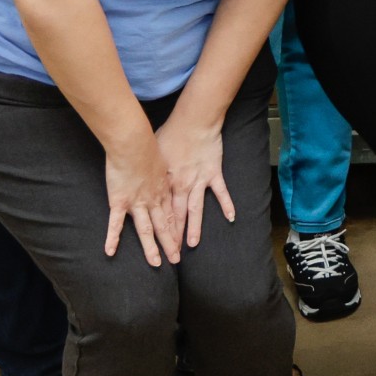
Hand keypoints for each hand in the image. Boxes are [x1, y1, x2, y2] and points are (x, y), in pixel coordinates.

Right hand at [104, 135, 181, 265]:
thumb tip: (165, 171)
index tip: (182, 243)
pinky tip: (110, 252)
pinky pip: (115, 223)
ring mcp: (137, 203)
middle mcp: (153, 200)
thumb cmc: (149, 147)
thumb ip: (164, 171)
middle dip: (170, 244)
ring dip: (152, 248)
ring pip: (146, 230)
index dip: (177, 231)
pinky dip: (112, 238)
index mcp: (164, 190)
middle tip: (176, 260)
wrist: (134, 144)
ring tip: (156, 264)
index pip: (172, 215)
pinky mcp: (119, 201)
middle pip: (164, 226)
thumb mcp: (164, 160)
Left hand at [155, 117, 234, 249]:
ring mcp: (199, 181)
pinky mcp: (213, 173)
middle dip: (173, 236)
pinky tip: (231, 218)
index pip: (161, 210)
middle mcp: (181, 185)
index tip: (156, 243)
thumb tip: (143, 175)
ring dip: (193, 228)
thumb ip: (151, 168)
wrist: (193, 122)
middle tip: (172, 254)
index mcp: (166, 182)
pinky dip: (227, 204)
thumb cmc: (171, 132)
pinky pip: (221, 192)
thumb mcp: (154, 151)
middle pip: (176, 215)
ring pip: (196, 210)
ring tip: (192, 244)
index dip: (158, 228)